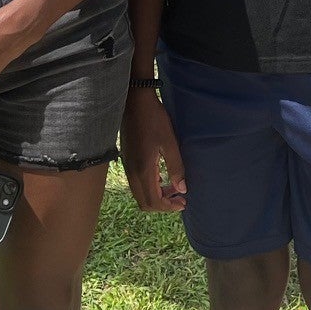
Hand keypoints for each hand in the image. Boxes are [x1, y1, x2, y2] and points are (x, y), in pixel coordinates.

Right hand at [120, 87, 186, 211]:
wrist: (135, 102)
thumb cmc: (154, 119)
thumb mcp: (170, 143)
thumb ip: (176, 167)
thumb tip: (182, 189)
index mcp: (143, 170)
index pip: (153, 201)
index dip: (168, 207)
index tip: (183, 202)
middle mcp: (132, 172)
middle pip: (145, 202)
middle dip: (162, 205)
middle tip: (179, 198)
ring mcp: (127, 166)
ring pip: (140, 193)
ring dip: (156, 196)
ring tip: (173, 188)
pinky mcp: (127, 160)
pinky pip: (137, 183)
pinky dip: (150, 187)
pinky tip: (161, 177)